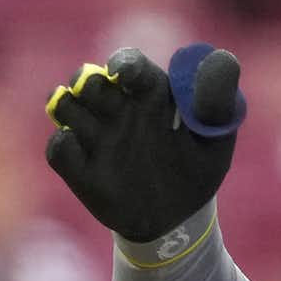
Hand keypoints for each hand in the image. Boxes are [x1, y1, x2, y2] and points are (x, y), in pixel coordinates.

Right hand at [44, 45, 243, 243]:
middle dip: (90, 84)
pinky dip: (63, 146)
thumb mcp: (216, 139)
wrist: (176, 222)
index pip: (130, 64)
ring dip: (73, 111)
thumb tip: (224, 58)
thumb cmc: (196, 172)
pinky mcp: (79, 168)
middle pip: (88, 79)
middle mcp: (117, 111)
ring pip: (65, 104)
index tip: (122, 73)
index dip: (123, 63)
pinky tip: (84, 159)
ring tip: (98, 134)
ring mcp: (95, 138)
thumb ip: (219, 100)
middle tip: (108, 106)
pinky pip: (57, 148)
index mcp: (150, 96)